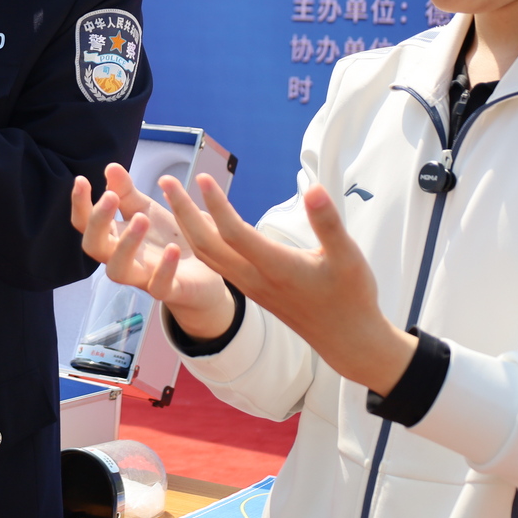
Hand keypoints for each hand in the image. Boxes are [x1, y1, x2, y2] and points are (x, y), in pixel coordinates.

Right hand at [72, 164, 234, 341]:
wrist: (203, 272)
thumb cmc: (166, 239)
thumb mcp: (147, 210)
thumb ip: (126, 192)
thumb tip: (110, 166)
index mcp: (114, 237)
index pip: (85, 223)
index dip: (80, 204)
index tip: (82, 179)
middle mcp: (122, 258)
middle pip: (93, 247)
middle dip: (98, 221)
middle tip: (111, 197)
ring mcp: (142, 277)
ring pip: (118, 270)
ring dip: (126, 244)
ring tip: (142, 218)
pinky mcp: (168, 290)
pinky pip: (159, 287)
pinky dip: (164, 269)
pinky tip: (172, 249)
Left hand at [165, 181, 416, 396]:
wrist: (346, 339)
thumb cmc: (350, 296)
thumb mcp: (348, 255)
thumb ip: (327, 221)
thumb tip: (314, 188)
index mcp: (277, 268)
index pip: (235, 233)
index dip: (216, 205)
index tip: (202, 178)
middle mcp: (256, 278)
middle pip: (207, 244)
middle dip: (184, 212)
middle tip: (166, 181)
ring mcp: (251, 286)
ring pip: (208, 256)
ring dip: (186, 225)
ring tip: (174, 197)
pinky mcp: (252, 290)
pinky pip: (217, 263)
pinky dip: (201, 241)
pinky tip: (201, 222)